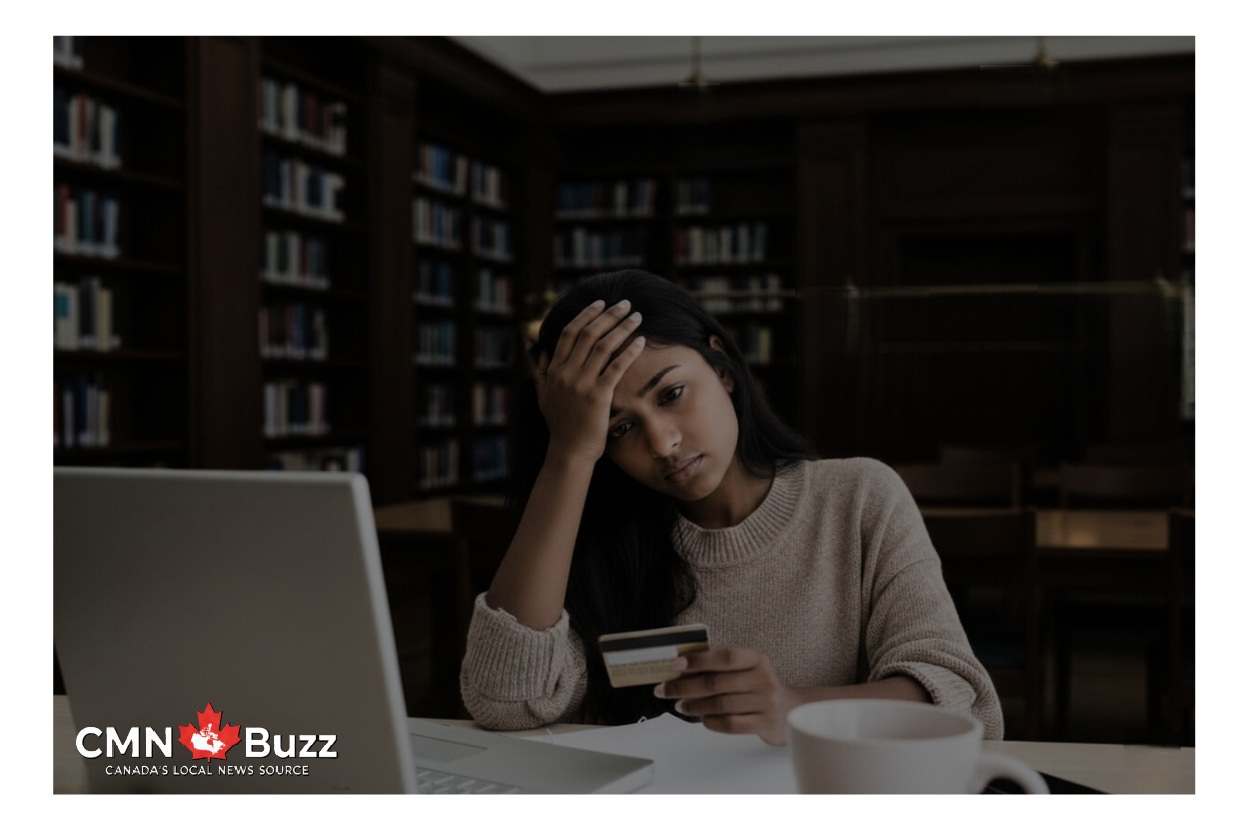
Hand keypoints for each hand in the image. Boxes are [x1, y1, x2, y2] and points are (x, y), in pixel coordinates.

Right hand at [535, 299, 644, 464]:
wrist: (569, 451)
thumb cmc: (560, 425)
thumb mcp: (543, 395)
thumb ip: (540, 371)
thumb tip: (537, 350)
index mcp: (554, 370)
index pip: (569, 332)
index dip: (586, 314)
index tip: (600, 303)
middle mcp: (566, 373)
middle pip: (588, 333)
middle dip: (608, 315)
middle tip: (624, 303)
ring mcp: (581, 384)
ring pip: (603, 345)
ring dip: (621, 327)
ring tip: (636, 316)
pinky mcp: (598, 396)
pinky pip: (616, 367)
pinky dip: (629, 351)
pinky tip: (640, 340)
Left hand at [653, 647, 799, 745]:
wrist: (792, 711)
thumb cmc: (759, 688)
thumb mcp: (747, 670)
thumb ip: (721, 668)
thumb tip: (682, 670)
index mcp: (757, 659)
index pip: (725, 657)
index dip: (699, 660)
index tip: (675, 664)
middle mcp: (763, 679)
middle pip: (717, 683)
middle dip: (685, 687)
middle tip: (665, 690)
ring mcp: (766, 703)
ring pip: (721, 705)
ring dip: (694, 706)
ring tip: (680, 706)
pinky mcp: (765, 724)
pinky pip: (731, 724)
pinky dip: (712, 722)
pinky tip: (702, 719)